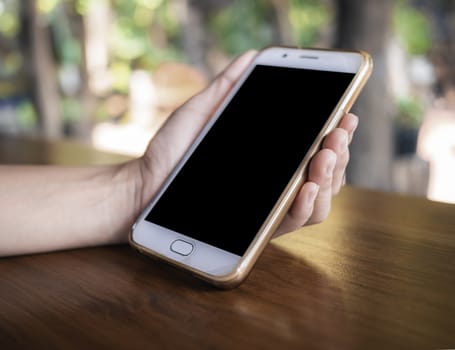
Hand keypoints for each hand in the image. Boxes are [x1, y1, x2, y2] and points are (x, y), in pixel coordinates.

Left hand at [137, 50, 357, 236]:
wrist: (146, 184)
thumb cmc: (172, 150)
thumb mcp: (201, 111)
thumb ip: (228, 87)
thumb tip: (252, 56)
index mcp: (269, 155)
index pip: (314, 146)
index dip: (336, 132)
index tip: (345, 114)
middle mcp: (275, 181)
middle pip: (325, 172)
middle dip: (339, 151)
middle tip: (338, 132)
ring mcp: (269, 205)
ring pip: (320, 198)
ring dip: (331, 177)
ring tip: (327, 154)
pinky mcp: (258, 227)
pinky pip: (295, 221)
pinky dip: (307, 204)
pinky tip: (306, 185)